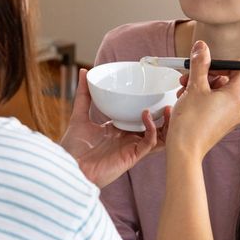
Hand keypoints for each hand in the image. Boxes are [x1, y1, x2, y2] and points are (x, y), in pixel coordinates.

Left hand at [60, 69, 167, 187]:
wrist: (69, 167)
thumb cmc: (73, 148)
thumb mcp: (79, 116)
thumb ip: (83, 95)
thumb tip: (84, 72)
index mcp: (119, 131)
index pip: (140, 119)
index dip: (151, 109)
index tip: (156, 93)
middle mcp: (128, 140)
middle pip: (155, 128)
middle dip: (165, 116)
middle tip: (169, 100)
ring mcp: (131, 148)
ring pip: (159, 137)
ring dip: (166, 124)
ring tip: (168, 108)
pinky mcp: (132, 156)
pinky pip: (150, 143)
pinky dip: (152, 129)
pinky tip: (146, 115)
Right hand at [166, 41, 239, 159]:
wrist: (184, 151)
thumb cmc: (191, 123)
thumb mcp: (194, 86)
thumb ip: (200, 63)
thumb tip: (202, 47)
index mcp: (237, 95)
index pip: (239, 67)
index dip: (221, 62)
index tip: (205, 64)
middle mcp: (238, 106)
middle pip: (226, 79)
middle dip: (205, 75)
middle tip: (188, 78)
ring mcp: (230, 117)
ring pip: (217, 92)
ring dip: (200, 87)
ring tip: (184, 92)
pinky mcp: (220, 124)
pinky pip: (214, 105)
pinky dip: (201, 99)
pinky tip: (186, 102)